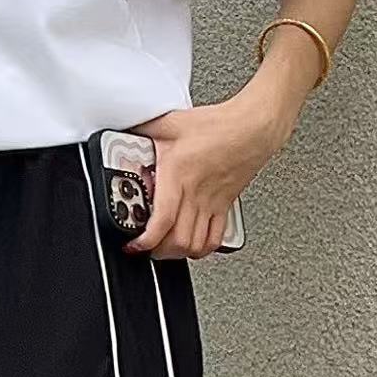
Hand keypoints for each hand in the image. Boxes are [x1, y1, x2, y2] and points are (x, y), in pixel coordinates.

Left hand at [128, 72, 307, 259]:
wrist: (252, 126)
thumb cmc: (217, 124)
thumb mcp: (171, 122)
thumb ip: (145, 130)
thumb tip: (124, 133)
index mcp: (178, 174)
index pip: (163, 219)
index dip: (147, 240)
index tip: (135, 245)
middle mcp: (195, 194)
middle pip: (178, 240)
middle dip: (158, 252)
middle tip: (146, 248)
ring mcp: (212, 203)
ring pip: (195, 245)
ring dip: (178, 253)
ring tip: (165, 249)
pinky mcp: (224, 207)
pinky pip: (215, 239)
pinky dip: (202, 250)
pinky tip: (192, 246)